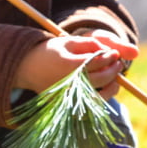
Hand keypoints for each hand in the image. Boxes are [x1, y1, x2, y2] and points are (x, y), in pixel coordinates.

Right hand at [15, 30, 137, 99]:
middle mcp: (70, 83)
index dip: (109, 56)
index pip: (97, 61)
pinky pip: (91, 106)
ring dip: (112, 85)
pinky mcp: (68, 105)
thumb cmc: (49, 52)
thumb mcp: (67, 41)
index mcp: (69, 65)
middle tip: (118, 63)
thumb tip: (108, 51)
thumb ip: (89, 44)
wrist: (28, 69)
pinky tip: (108, 88)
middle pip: (101, 78)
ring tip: (115, 76)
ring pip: (99, 95)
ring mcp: (69, 96)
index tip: (114, 53)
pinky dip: (103, 98)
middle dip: (114, 69)